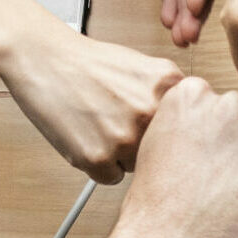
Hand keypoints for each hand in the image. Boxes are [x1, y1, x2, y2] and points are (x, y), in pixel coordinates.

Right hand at [0, 28, 182, 183]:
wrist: (45, 59)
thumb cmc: (90, 64)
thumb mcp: (145, 68)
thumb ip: (171, 98)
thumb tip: (193, 131)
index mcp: (169, 87)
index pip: (186, 130)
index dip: (167, 132)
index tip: (155, 129)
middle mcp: (151, 112)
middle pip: (163, 151)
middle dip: (144, 143)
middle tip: (118, 122)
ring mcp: (125, 138)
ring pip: (137, 167)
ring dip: (121, 156)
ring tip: (98, 125)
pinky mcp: (98, 158)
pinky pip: (111, 178)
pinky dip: (98, 165)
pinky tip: (86, 137)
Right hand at [105, 77, 237, 237]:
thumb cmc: (153, 217)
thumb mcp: (156, 149)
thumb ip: (190, 130)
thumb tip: (217, 138)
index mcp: (192, 96)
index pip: (221, 110)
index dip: (214, 144)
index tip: (202, 164)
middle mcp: (230, 108)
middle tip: (216, 193)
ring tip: (227, 213)